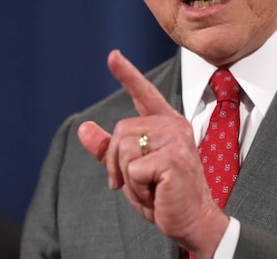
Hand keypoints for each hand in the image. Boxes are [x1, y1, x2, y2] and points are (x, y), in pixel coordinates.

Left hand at [78, 50, 229, 258]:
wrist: (192, 221)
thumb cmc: (164, 196)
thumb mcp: (131, 171)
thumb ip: (108, 149)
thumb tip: (83, 128)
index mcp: (166, 124)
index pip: (144, 93)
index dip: (127, 74)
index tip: (112, 55)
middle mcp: (173, 126)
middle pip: (119, 132)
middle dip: (116, 164)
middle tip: (138, 183)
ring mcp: (175, 140)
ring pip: (123, 150)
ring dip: (128, 178)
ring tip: (151, 188)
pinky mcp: (173, 158)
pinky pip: (132, 170)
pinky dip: (137, 188)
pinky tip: (156, 193)